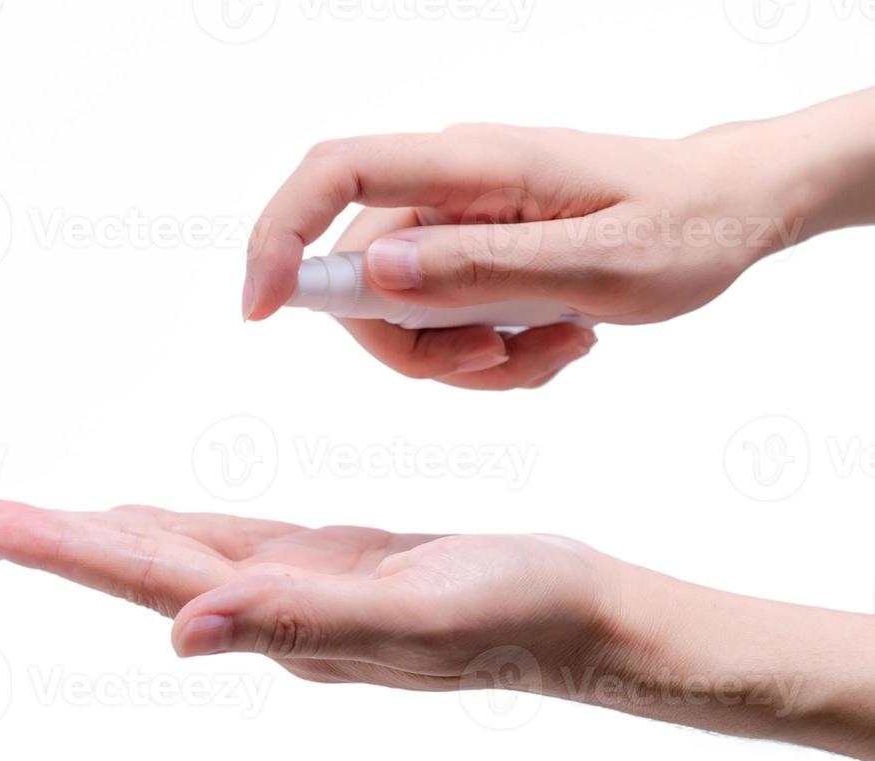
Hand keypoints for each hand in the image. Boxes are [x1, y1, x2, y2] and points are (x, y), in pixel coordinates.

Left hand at [0, 499, 618, 688]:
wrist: (581, 616)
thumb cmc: (515, 615)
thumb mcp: (414, 615)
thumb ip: (300, 620)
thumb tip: (181, 634)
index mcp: (277, 619)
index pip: (145, 581)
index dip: (62, 551)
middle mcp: (269, 611)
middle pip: (138, 569)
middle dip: (51, 541)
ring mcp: (295, 589)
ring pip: (173, 555)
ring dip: (96, 537)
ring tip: (25, 521)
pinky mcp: (326, 564)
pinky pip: (228, 544)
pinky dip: (171, 530)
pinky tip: (141, 521)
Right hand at [242, 91, 874, 388]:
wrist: (731, 211)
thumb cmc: (682, 226)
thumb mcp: (597, 264)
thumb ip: (481, 268)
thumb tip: (373, 271)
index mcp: (471, 165)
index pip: (335, 174)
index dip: (278, 236)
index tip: (262, 311)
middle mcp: (448, 185)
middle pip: (360, 275)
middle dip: (415, 345)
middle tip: (496, 363)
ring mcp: (456, 219)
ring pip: (400, 312)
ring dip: (463, 358)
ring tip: (554, 346)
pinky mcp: (470, 251)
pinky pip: (437, 321)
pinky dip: (485, 353)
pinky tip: (554, 339)